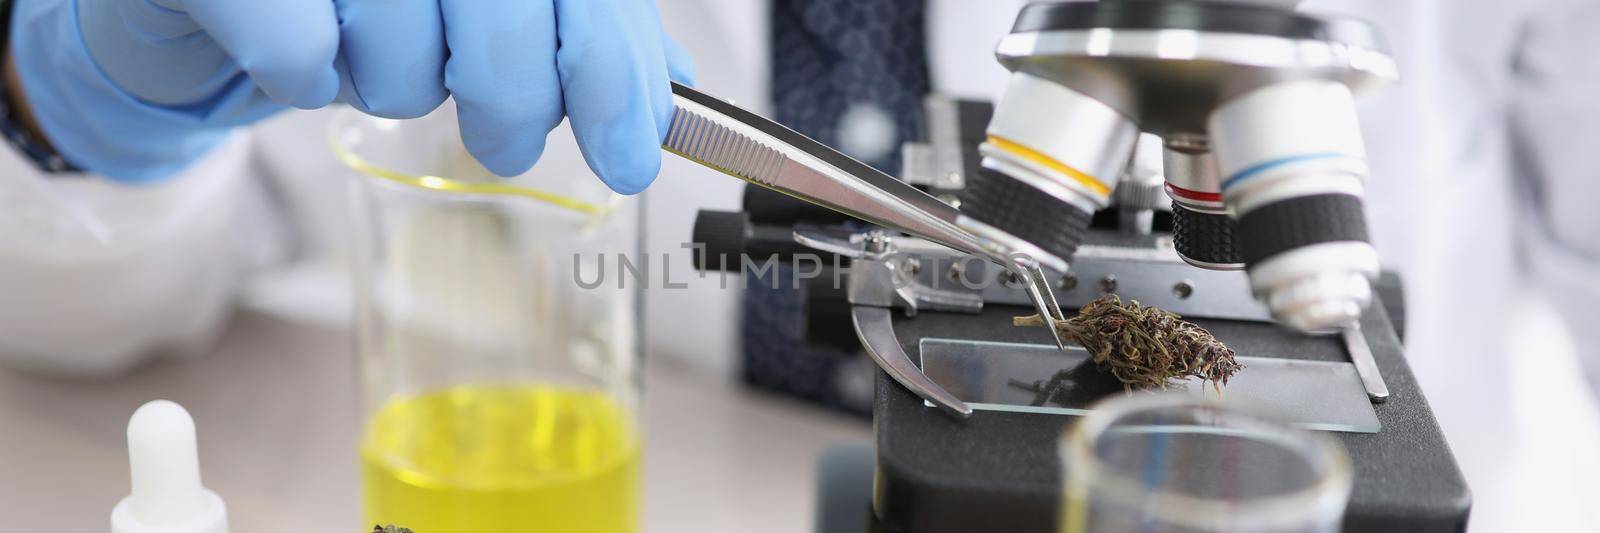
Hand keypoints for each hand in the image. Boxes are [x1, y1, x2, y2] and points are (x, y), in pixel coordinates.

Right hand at [9, 0, 691, 191]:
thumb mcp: (479, 8)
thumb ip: (572, 27)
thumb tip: (663, 84)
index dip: (611, 64)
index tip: (630, 152)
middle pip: (503, 4)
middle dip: (517, 96)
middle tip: (508, 142)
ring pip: (399, 36)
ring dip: (398, 80)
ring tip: (375, 63)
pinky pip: (301, 52)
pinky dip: (307, 78)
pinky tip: (301, 59)